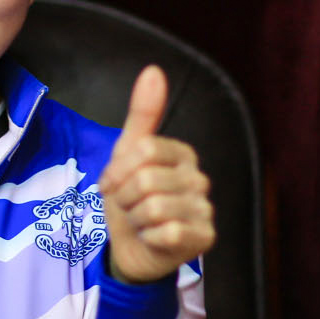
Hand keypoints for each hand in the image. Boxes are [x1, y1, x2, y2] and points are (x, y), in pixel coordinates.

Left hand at [98, 65, 215, 283]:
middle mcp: (199, 178)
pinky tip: (153, 238)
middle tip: (130, 206)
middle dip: (125, 198)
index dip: (118, 171)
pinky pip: (166, 232)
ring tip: (141, 222)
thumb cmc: (131, 199)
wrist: (134, 248)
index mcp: (182, 154)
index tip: (114, 183)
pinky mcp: (205, 238)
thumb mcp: (126, 154)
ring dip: (135, 219)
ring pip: (153, 207)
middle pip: (145, 180)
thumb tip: (154, 70)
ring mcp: (205, 209)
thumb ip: (142, 113)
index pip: (143, 149)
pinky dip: (149, 237)